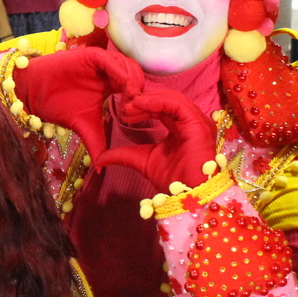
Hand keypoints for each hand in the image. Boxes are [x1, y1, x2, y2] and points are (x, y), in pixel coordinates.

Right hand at [14, 47, 144, 157]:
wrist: (35, 94)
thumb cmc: (59, 106)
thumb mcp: (84, 126)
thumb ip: (96, 143)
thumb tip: (102, 169)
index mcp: (111, 85)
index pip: (135, 88)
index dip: (139, 101)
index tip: (132, 118)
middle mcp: (108, 72)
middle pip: (136, 74)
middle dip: (139, 89)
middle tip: (133, 107)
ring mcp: (100, 62)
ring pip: (126, 63)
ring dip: (132, 79)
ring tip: (129, 97)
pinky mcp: (89, 56)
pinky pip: (108, 58)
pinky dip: (118, 68)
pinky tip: (121, 82)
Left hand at [95, 90, 216, 189]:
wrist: (186, 198)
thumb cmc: (171, 181)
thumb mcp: (141, 161)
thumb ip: (122, 155)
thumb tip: (99, 158)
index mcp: (181, 127)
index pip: (161, 107)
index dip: (141, 106)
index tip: (122, 111)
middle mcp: (191, 121)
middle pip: (166, 99)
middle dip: (142, 101)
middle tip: (123, 107)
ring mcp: (197, 122)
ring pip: (171, 98)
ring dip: (147, 100)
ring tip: (129, 108)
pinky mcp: (198, 124)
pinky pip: (176, 104)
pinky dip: (156, 102)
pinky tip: (140, 105)